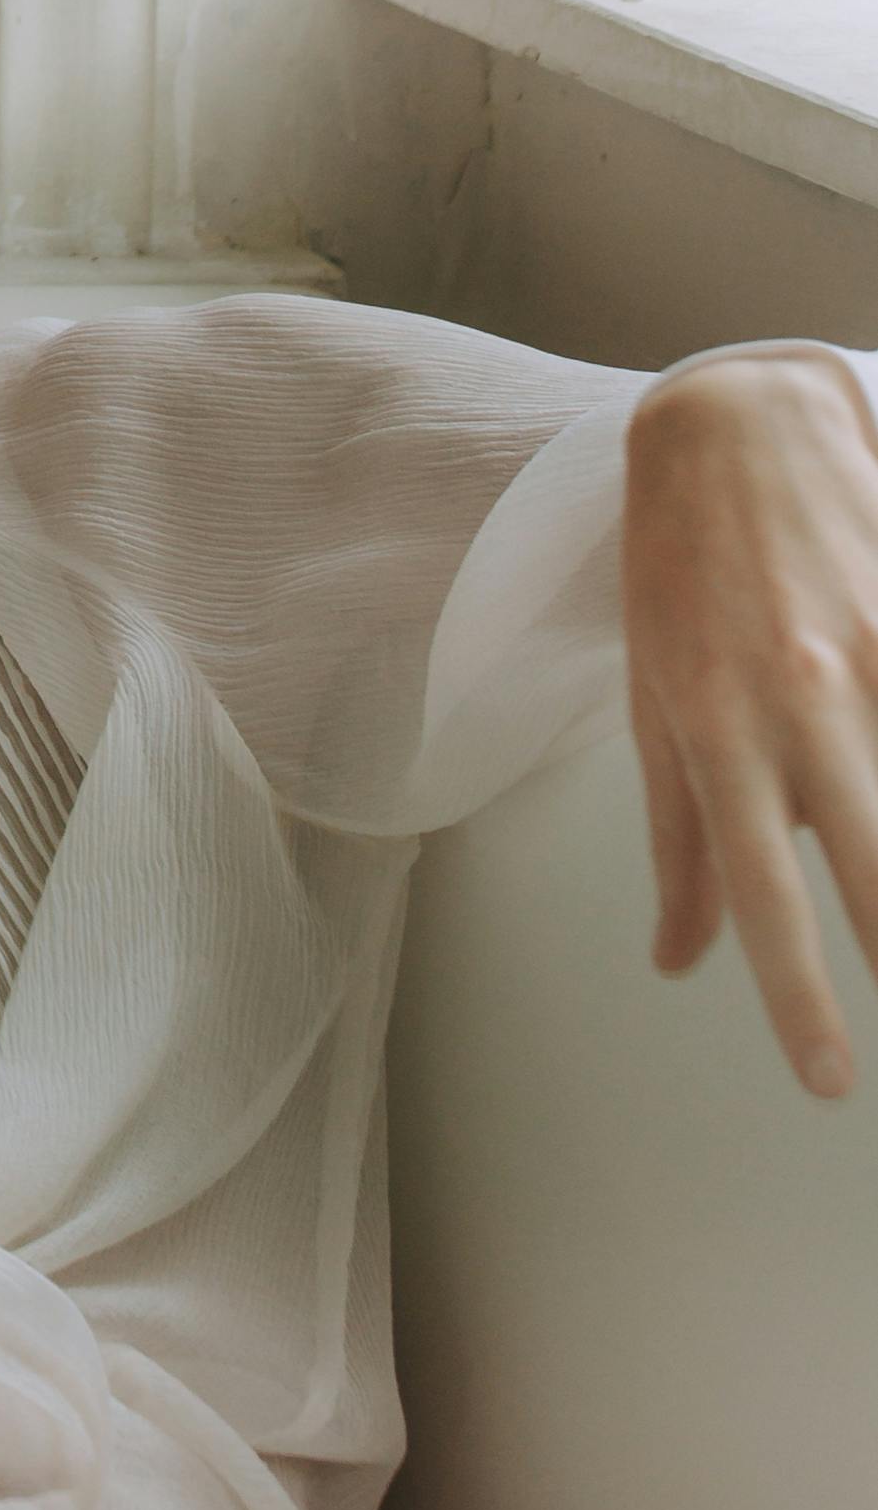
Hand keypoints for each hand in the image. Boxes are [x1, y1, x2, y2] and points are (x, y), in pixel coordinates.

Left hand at [622, 348, 877, 1097]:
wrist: (727, 429)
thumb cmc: (677, 578)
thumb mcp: (654, 703)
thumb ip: (678, 842)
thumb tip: (679, 961)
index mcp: (715, 730)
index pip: (759, 894)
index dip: (796, 995)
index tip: (830, 1081)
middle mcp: (795, 699)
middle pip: (868, 856)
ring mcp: (865, 654)